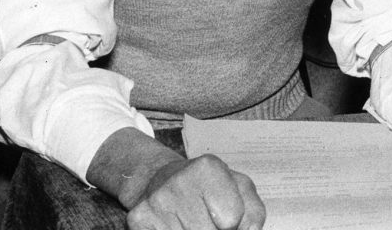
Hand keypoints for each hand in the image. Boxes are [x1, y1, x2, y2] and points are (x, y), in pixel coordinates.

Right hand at [87, 128, 264, 229]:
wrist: (159, 178)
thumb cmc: (208, 187)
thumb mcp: (238, 189)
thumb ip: (253, 213)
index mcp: (209, 167)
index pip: (232, 218)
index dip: (232, 223)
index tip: (225, 216)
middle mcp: (179, 180)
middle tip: (207, 219)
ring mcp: (156, 201)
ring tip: (192, 221)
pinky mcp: (138, 219)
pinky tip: (176, 224)